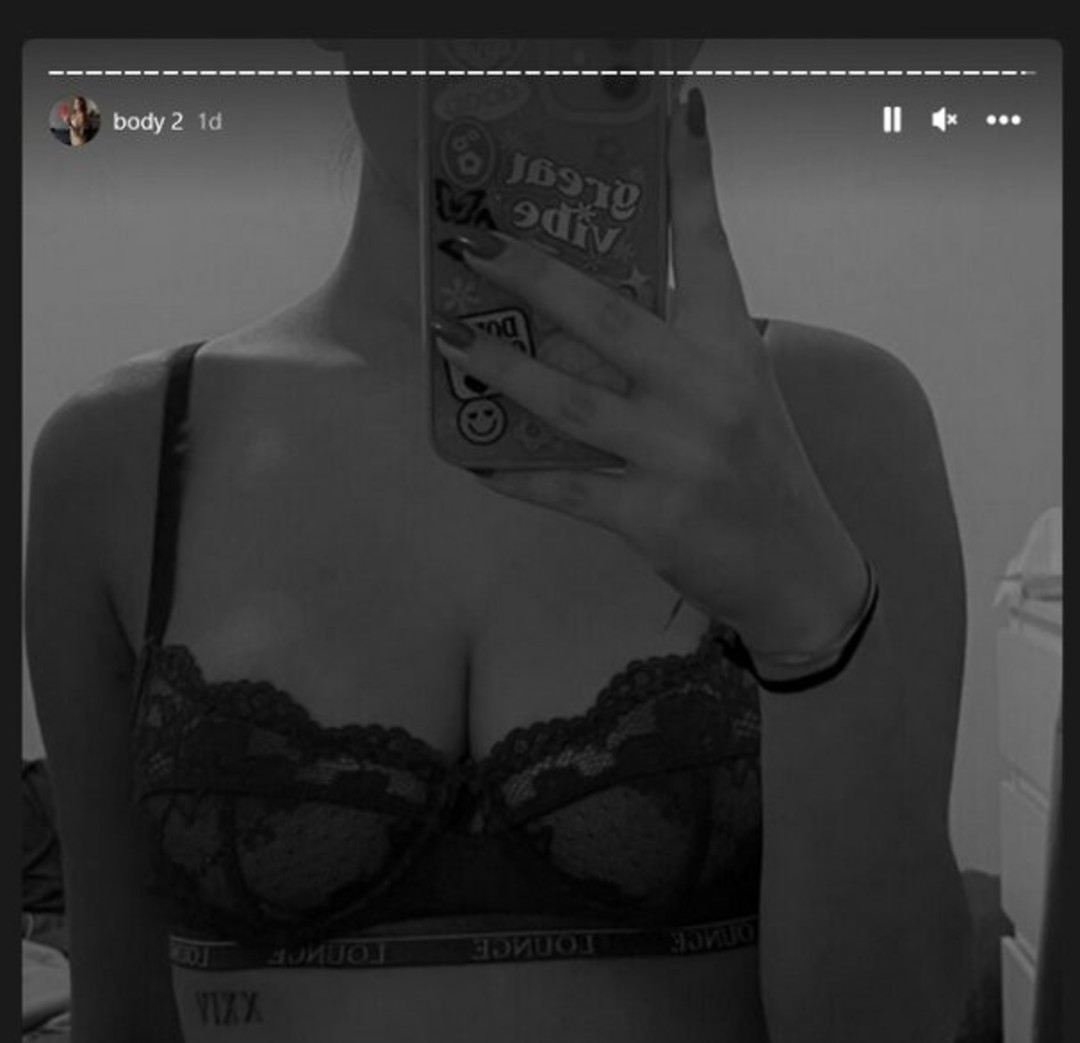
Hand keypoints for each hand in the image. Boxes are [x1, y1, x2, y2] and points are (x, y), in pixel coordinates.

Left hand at [433, 88, 867, 658]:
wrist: (798, 572)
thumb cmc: (761, 477)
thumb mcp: (742, 397)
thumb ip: (683, 356)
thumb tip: (589, 321)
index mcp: (734, 348)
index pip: (710, 247)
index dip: (693, 176)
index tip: (678, 108)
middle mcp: (707, 391)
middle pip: (606, 316)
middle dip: (531, 276)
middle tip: (474, 246)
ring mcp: (678, 454)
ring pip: (568, 400)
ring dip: (501, 369)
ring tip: (451, 343)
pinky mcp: (652, 515)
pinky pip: (564, 487)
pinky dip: (514, 473)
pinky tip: (474, 457)